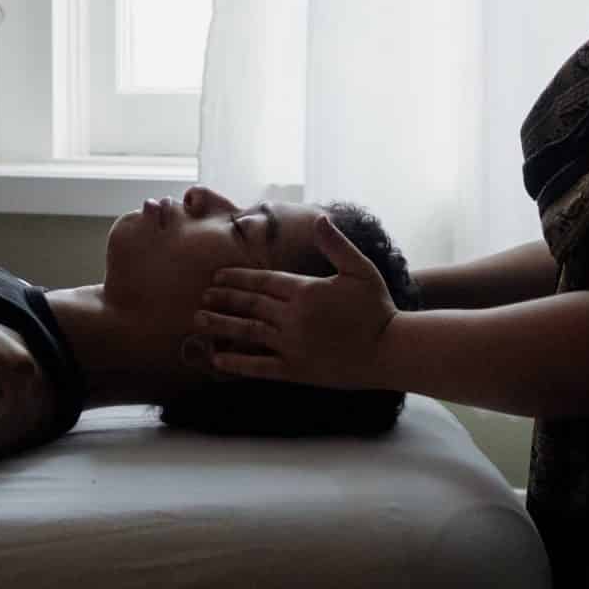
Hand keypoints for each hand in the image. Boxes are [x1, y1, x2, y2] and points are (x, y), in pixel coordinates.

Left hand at [198, 213, 395, 388]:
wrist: (390, 351)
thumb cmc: (377, 308)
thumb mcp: (360, 269)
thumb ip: (336, 244)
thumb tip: (319, 218)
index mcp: (304, 291)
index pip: (262, 281)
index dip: (237, 277)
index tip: (217, 276)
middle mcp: (292, 317)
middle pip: (249, 304)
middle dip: (223, 299)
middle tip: (201, 296)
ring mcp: (291, 345)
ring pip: (247, 332)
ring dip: (220, 326)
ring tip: (198, 321)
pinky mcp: (295, 370)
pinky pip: (258, 366)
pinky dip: (235, 363)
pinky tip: (217, 359)